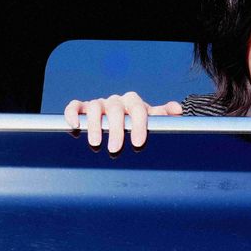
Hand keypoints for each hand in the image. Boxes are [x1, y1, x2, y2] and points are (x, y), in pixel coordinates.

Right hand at [64, 92, 181, 153]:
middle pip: (116, 110)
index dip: (138, 125)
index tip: (138, 143)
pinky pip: (75, 106)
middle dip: (116, 130)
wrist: (120, 120)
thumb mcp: (151, 120)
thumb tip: (177, 110)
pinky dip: (73, 113)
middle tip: (115, 149)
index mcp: (134, 102)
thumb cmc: (137, 123)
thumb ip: (163, 116)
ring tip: (95, 143)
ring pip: (94, 108)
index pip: (138, 110)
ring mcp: (99, 104)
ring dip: (94, 124)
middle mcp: (116, 101)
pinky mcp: (82, 108)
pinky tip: (75, 125)